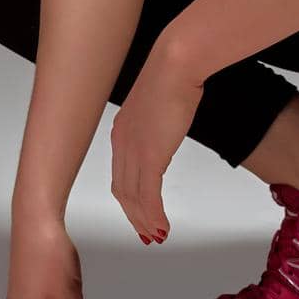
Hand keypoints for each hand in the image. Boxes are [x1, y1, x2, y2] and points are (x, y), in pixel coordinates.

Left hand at [110, 40, 203, 244]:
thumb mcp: (161, 102)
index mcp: (122, 130)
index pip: (120, 174)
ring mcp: (134, 150)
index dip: (128, 198)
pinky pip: (149, 195)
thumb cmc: (174, 73)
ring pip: (134, 197)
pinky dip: (154, 215)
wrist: (178, 63)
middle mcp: (122, 143)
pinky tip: (162, 225)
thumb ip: (159, 120)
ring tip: (157, 235)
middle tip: (147, 233)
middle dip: (134, 215)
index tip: (138, 212)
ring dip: (145, 220)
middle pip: (123, 191)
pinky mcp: (151, 155)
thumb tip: (167, 128)